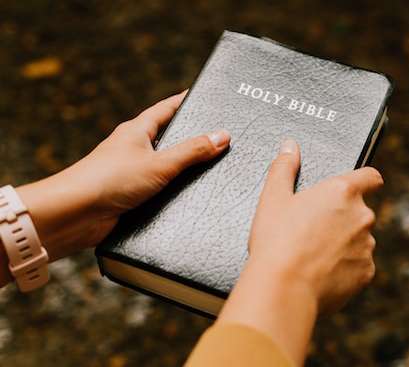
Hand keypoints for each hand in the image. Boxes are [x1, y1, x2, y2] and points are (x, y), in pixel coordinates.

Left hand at [2, 92, 229, 272]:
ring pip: (163, 165)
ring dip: (182, 168)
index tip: (201, 96)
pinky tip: (187, 195)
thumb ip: (192, 151)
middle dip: (188, 136)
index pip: (166, 109)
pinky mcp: (131, 195)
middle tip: (214, 134)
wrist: (75, 213)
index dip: (184, 102)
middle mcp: (133, 148)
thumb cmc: (110, 180)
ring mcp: (131, 172)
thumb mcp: (160, 163)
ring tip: (208, 167)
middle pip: (167, 137)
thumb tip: (222, 136)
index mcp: (137, 131)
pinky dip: (173, 190)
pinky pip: (158, 188)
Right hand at [218, 139, 381, 364]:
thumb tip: (290, 145)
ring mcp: (367, 246)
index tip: (355, 187)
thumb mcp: (273, 198)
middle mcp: (362, 216)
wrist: (283, 288)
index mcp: (342, 192)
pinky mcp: (366, 273)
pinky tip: (321, 274)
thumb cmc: (276, 240)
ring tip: (313, 255)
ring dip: (344, 243)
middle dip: (343, 218)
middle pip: (360, 211)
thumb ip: (284, 168)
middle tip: (313, 230)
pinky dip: (345, 268)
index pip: (371, 177)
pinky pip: (358, 266)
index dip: (365, 180)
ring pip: (360, 240)